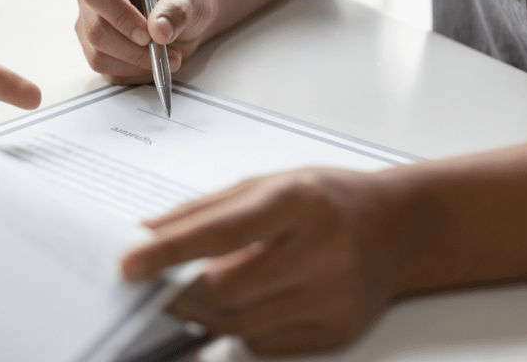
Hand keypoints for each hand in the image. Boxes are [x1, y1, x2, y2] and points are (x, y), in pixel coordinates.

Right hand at [74, 0, 218, 83]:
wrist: (182, 16)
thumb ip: (174, 11)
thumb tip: (158, 31)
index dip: (120, 15)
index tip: (147, 34)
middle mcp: (91, 0)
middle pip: (96, 30)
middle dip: (133, 49)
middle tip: (164, 51)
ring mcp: (89, 27)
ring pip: (99, 56)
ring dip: (137, 63)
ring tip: (167, 56)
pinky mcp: (96, 52)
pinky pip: (109, 72)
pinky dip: (136, 72)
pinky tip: (154, 61)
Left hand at [121, 168, 399, 354]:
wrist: (398, 229)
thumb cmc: (324, 199)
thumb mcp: (264, 185)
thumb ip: (202, 211)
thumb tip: (145, 234)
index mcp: (298, 202)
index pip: (222, 231)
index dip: (170, 252)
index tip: (128, 265)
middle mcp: (320, 250)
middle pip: (225, 288)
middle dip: (177, 289)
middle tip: (151, 283)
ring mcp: (331, 296)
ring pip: (238, 322)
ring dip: (198, 310)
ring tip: (186, 290)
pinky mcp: (334, 330)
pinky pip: (262, 341)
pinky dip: (235, 325)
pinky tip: (236, 302)